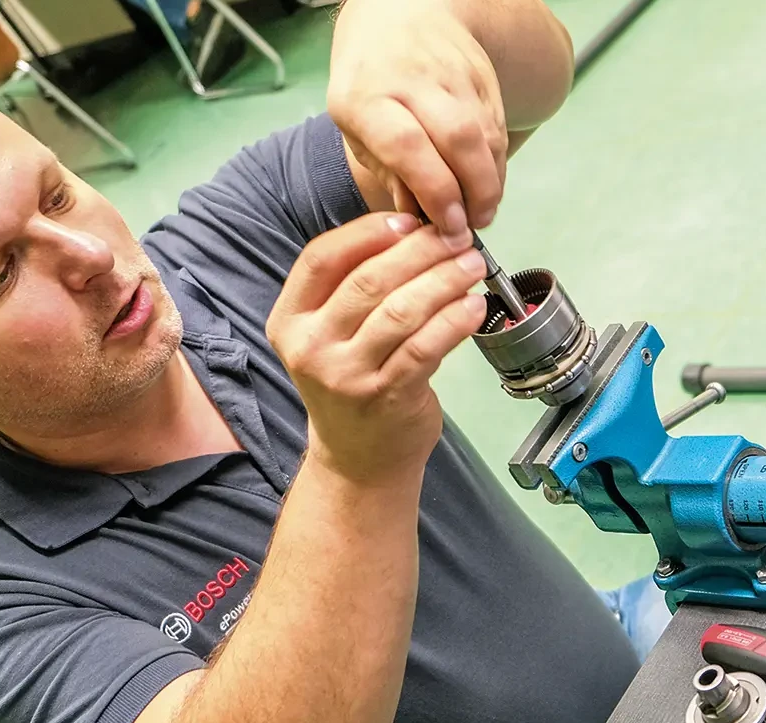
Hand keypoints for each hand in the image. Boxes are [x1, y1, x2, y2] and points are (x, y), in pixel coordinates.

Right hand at [267, 213, 487, 484]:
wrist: (358, 458)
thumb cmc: (353, 382)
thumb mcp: (331, 334)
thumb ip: (354, 286)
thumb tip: (412, 229)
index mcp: (290, 320)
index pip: (321, 259)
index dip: (367, 232)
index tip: (409, 220)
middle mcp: (311, 347)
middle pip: (368, 280)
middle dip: (420, 251)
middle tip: (457, 238)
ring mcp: (347, 376)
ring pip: (401, 311)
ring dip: (444, 280)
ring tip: (472, 265)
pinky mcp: (386, 397)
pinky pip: (426, 347)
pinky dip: (455, 320)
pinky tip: (474, 305)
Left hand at [327, 0, 507, 234]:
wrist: (403, 14)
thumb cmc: (371, 83)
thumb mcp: (356, 128)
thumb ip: (389, 176)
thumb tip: (423, 221)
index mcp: (367, 96)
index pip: (408, 147)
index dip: (435, 192)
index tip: (448, 226)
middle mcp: (412, 80)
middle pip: (457, 140)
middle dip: (472, 192)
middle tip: (472, 224)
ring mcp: (452, 76)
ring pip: (485, 136)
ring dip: (490, 183)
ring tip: (482, 211)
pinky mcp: (482, 79)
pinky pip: (498, 130)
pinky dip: (497, 165)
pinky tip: (487, 185)